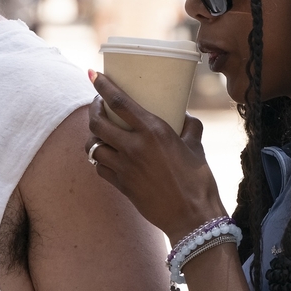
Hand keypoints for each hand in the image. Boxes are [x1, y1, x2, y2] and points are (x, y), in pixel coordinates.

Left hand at [86, 71, 225, 243]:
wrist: (192, 216)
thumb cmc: (198, 180)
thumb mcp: (196, 146)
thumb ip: (189, 126)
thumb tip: (185, 115)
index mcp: (153, 131)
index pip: (119, 102)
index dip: (102, 86)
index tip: (92, 74)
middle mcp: (133, 147)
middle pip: (97, 123)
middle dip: (92, 110)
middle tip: (97, 105)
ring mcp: (124, 167)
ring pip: (93, 146)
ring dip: (92, 136)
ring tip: (99, 131)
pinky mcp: (120, 185)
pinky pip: (99, 167)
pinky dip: (98, 158)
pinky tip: (105, 155)